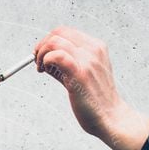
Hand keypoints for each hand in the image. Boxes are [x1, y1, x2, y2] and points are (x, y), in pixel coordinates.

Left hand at [33, 26, 148, 149]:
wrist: (111, 118)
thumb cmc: (96, 101)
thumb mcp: (84, 75)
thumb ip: (66, 65)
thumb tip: (45, 59)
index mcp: (96, 47)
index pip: (65, 31)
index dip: (49, 40)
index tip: (42, 55)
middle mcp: (93, 50)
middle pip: (58, 32)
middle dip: (42, 45)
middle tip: (37, 61)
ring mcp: (87, 60)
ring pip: (55, 41)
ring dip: (41, 53)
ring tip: (41, 68)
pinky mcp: (80, 73)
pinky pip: (57, 56)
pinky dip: (45, 60)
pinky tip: (45, 70)